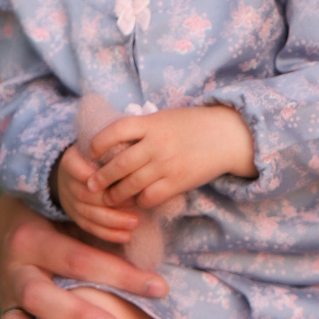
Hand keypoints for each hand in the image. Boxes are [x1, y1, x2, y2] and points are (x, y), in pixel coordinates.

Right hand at [0, 195, 167, 318]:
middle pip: (43, 296)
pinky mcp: (7, 317)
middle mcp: (17, 269)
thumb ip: (106, 229)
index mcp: (35, 239)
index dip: (121, 274)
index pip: (81, 259)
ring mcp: (8, 297)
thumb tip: (160, 240)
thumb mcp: (78, 216)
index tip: (160, 289)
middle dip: (78, 317)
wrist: (11, 224)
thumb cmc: (63, 220)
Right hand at [57, 141, 143, 243]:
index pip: (81, 170)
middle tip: (135, 202)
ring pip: (89, 214)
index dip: (101, 177)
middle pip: (86, 195)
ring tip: (135, 222)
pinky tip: (126, 236)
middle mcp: (67, 182)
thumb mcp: (103, 147)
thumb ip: (115, 152)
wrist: (78, 169)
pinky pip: (91, 228)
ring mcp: (70, 201)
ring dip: (113, 220)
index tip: (125, 179)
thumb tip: (138, 159)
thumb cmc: (99, 156)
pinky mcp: (76, 217)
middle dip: (110, 201)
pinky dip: (108, 234)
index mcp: (71, 160)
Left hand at [89, 104, 255, 209]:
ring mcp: (167, 164)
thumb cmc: (194, 125)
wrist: (227, 136)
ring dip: (116, 194)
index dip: (99, 142)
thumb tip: (115, 142)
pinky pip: (150, 196)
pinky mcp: (178, 182)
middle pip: (119, 164)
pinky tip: (138, 200)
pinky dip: (140, 201)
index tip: (92, 152)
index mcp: (151, 123)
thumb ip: (143, 128)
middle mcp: (157, 144)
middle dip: (101, 178)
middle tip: (91, 185)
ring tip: (110, 198)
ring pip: (131, 184)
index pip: (115, 131)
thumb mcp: (165, 118)